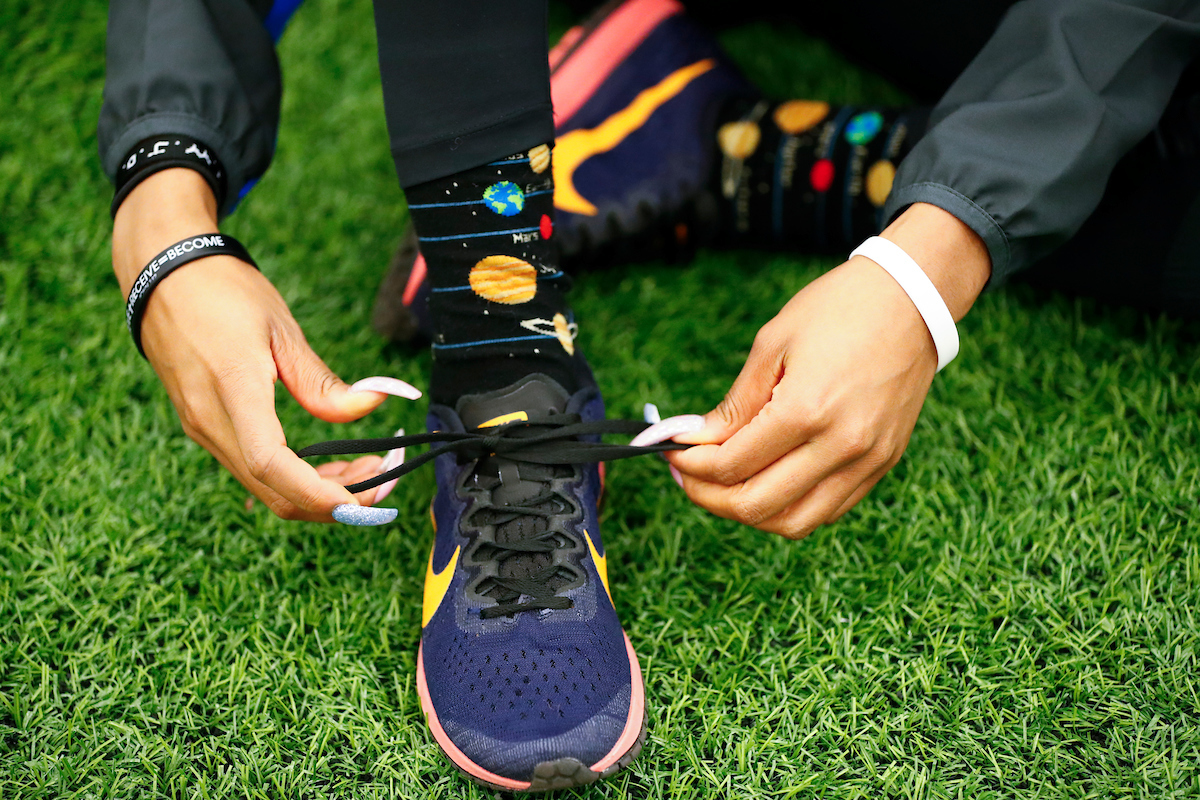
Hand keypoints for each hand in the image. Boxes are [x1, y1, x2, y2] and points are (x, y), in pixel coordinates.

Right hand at [113, 169, 389, 520]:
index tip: (365, 501)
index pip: (272, 464)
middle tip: (387, 480)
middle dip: (336, 503)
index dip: (319, 493)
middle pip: (275, 493)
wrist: (161, 274)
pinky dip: (297, 479)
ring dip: (320, 493)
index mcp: (232, 390)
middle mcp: (210, 422)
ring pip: (266, 489)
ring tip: (370, 467)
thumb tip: (377, 404)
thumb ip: (324, 382)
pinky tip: (332, 462)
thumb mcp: (282, 331)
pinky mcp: (205, 428)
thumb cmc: (224, 292)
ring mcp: (203, 430)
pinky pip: (255, 471)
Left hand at [665, 203, 990, 537]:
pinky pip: (826, 510)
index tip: (670, 450)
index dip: (690, 464)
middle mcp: (840, 447)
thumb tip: (693, 440)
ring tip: (722, 485)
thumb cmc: (839, 309)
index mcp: (806, 411)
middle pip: (757, 506)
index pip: (732, 464)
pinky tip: (765, 481)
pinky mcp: (882, 465)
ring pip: (793, 522)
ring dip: (748, 512)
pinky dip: (788, 508)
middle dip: (708, 495)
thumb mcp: (772, 345)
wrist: (912, 299)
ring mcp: (866, 461)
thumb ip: (734, 405)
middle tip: (685, 475)